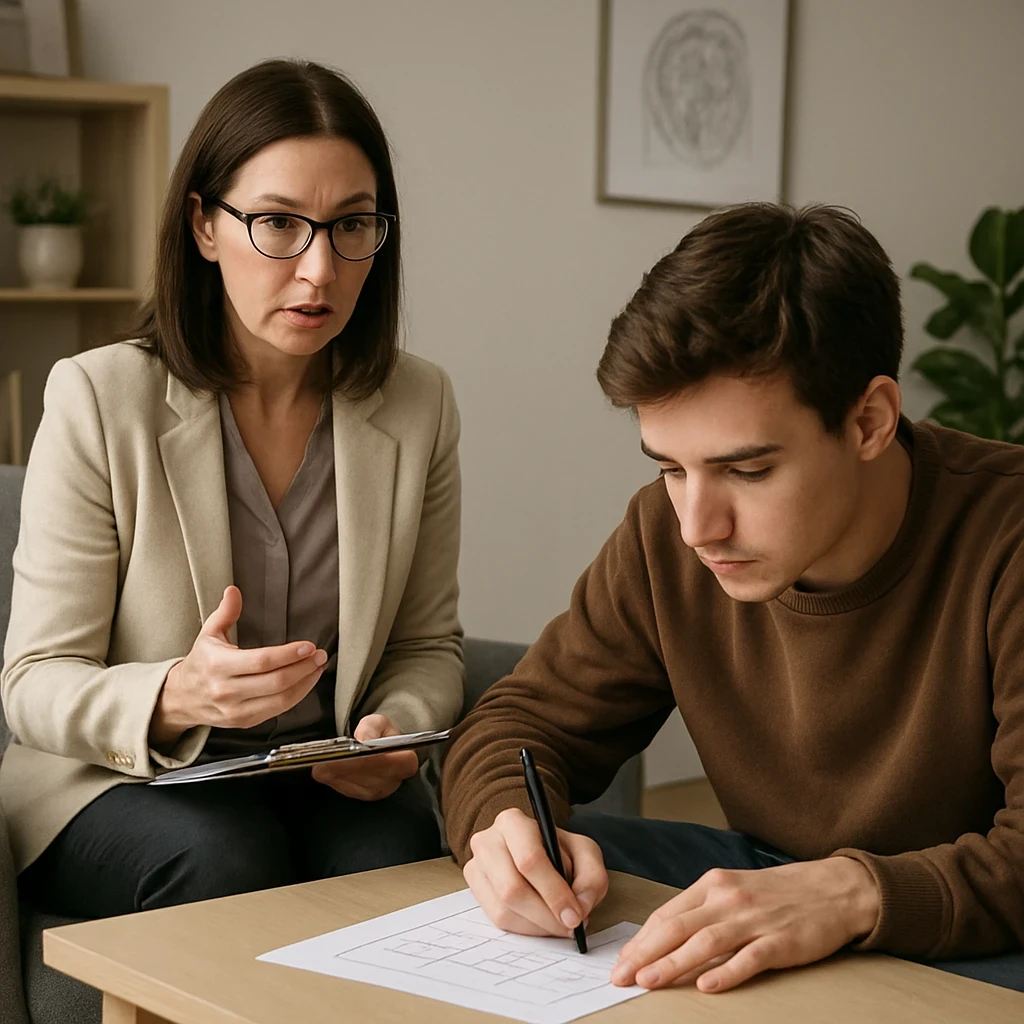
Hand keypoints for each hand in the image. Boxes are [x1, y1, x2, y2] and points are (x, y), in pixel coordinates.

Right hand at [150, 586, 327, 747]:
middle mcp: (226, 690)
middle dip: (303, 668)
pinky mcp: (243, 722)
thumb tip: (234, 591)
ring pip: (280, 700)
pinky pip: (277, 711)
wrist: (180, 698)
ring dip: (305, 683)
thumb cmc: (201, 663)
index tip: (308, 646)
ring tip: (317, 667)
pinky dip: (296, 697)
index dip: (288, 655)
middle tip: (319, 655)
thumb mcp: (208, 634)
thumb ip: (225, 612)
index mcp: (217, 665)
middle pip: (275, 682)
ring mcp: (235, 710)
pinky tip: (305, 682)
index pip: (261, 661)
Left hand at [311, 714, 418, 800]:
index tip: (353, 751)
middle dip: (346, 766)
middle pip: (367, 775)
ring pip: (354, 785)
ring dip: (337, 773)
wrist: (379, 749)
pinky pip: (344, 790)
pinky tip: (324, 769)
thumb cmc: (381, 735)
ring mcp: (377, 792)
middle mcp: (393, 781)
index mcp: (405, 761)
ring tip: (322, 761)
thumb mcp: (379, 722)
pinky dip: (333, 779)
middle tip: (327, 757)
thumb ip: (372, 726)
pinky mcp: (362, 797)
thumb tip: (364, 739)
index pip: (388, 763)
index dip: (369, 758)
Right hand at [464, 807, 608, 937]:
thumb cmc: (557, 849)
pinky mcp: (475, 891)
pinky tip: (541, 922)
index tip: (574, 915)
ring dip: (537, 925)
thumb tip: (580, 908)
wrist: (532, 848)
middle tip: (569, 926)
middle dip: (545, 915)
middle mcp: (487, 842)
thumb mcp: (584, 852)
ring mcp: (476, 867)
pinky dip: (525, 929)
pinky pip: (497, 920)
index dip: (553, 892)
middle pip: (511, 889)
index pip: (529, 860)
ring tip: (558, 923)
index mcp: (513, 822)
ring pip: (503, 909)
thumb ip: (591, 877)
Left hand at [611, 857, 878, 992]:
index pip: (667, 913)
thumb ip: (702, 909)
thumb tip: (665, 936)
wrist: (833, 888)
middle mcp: (728, 898)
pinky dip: (726, 972)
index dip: (641, 939)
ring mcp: (754, 919)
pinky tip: (706, 985)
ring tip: (649, 981)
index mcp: (713, 884)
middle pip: (678, 927)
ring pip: (705, 942)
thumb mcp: (734, 889)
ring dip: (673, 964)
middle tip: (621, 976)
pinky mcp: (780, 941)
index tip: (622, 960)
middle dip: (645, 954)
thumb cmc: (778, 892)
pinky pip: (748, 958)